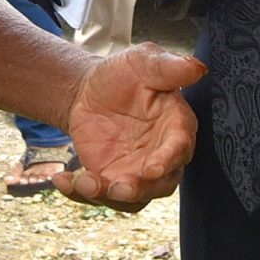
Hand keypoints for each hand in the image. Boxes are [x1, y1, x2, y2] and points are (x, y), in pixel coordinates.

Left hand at [54, 45, 205, 208]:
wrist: (90, 91)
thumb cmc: (124, 74)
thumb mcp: (143, 62)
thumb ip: (169, 67)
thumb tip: (199, 68)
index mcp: (176, 125)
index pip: (180, 147)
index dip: (168, 160)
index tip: (151, 169)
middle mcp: (162, 154)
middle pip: (162, 184)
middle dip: (139, 190)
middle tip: (115, 187)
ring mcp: (138, 172)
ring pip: (132, 197)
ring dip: (107, 196)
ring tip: (81, 182)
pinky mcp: (113, 181)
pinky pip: (102, 196)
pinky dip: (80, 193)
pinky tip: (61, 179)